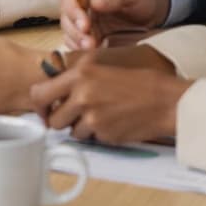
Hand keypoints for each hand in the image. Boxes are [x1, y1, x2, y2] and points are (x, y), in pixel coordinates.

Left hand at [29, 50, 188, 143]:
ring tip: (101, 115)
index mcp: (80, 75)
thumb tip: (52, 88)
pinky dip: (99, 134)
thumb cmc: (138, 81)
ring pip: (72, 132)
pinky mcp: (105, 135)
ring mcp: (93, 118)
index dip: (39, 104)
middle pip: (53, 119)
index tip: (44, 108)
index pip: (39, 93)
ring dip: (81, 128)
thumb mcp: (101, 67)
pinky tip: (114, 121)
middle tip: (74, 115)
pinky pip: (92, 139)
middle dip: (61, 120)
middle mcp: (82, 96)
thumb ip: (75, 77)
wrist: (166, 100)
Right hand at [61, 0, 170, 50]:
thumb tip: (94, 3)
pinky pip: (77, 43)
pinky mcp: (87, 36)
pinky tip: (92, 54)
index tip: (85, 24)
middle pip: (67, 16)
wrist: (150, 10)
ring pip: (70, 32)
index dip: (74, 10)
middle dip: (76, 31)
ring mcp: (82, 20)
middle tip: (90, 42)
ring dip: (78, 42)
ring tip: (92, 49)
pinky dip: (81, 50)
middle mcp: (79, 3)